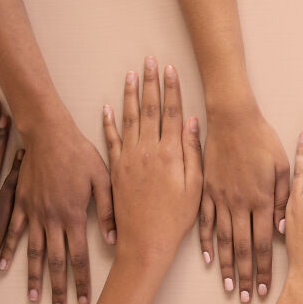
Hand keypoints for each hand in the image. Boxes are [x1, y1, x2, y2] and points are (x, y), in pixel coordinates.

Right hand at [0, 100, 114, 303]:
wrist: (48, 133)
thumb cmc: (80, 153)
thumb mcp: (103, 178)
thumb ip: (107, 210)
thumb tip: (113, 239)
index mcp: (74, 215)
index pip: (80, 257)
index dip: (82, 281)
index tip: (84, 301)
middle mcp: (52, 219)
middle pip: (55, 262)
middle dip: (58, 288)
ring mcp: (33, 212)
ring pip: (33, 252)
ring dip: (34, 278)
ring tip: (33, 299)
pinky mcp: (20, 203)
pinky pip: (13, 232)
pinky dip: (9, 251)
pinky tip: (3, 268)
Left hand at [104, 57, 202, 261]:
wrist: (145, 242)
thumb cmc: (176, 219)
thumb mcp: (195, 188)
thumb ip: (193, 153)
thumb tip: (193, 122)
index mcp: (171, 154)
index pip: (172, 113)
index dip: (172, 89)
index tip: (171, 69)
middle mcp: (148, 151)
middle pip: (149, 109)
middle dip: (150, 83)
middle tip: (149, 61)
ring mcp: (129, 159)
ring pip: (128, 119)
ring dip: (129, 95)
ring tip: (131, 74)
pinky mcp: (116, 170)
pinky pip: (110, 139)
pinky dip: (108, 122)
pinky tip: (107, 107)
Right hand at [200, 96, 289, 302]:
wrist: (232, 118)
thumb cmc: (262, 138)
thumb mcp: (283, 165)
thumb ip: (284, 198)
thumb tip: (283, 228)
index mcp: (262, 199)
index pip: (265, 243)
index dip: (265, 268)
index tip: (266, 288)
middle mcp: (240, 204)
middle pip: (243, 248)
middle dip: (247, 276)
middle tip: (249, 298)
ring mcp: (220, 198)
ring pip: (223, 240)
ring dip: (228, 266)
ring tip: (231, 288)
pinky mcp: (206, 191)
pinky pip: (205, 221)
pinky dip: (205, 242)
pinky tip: (208, 259)